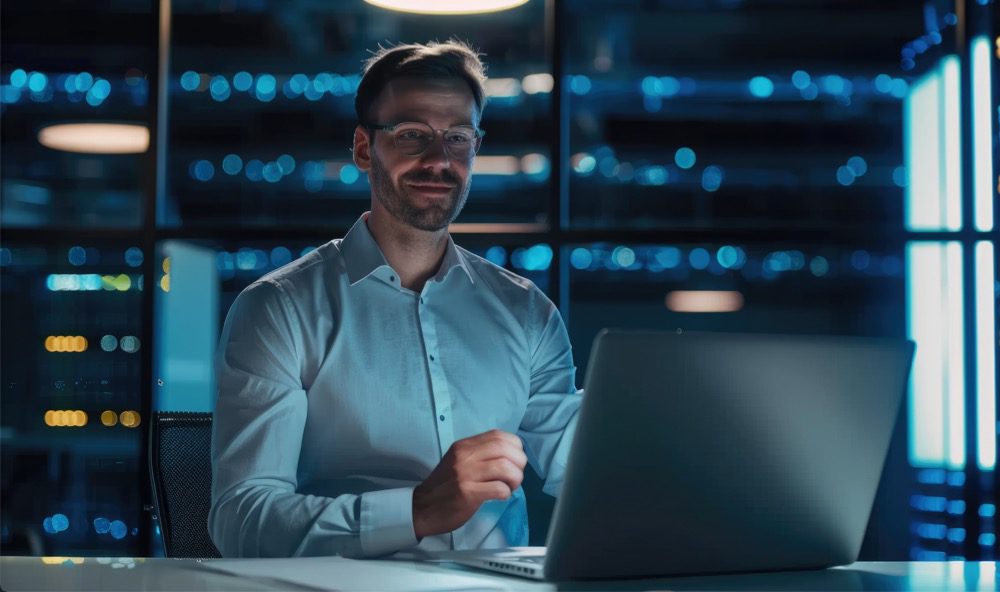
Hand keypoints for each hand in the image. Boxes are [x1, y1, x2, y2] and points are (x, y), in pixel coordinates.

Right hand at [412, 429, 526, 539]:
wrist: (421, 508)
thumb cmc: (445, 486)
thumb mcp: (459, 461)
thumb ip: (480, 454)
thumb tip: (510, 455)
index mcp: (465, 446)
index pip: (499, 435)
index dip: (514, 447)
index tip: (514, 460)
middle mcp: (465, 456)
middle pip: (505, 449)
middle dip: (519, 463)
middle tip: (515, 476)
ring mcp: (466, 474)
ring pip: (505, 468)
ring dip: (515, 479)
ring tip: (510, 487)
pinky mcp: (468, 493)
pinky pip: (499, 488)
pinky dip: (506, 493)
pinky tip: (501, 496)